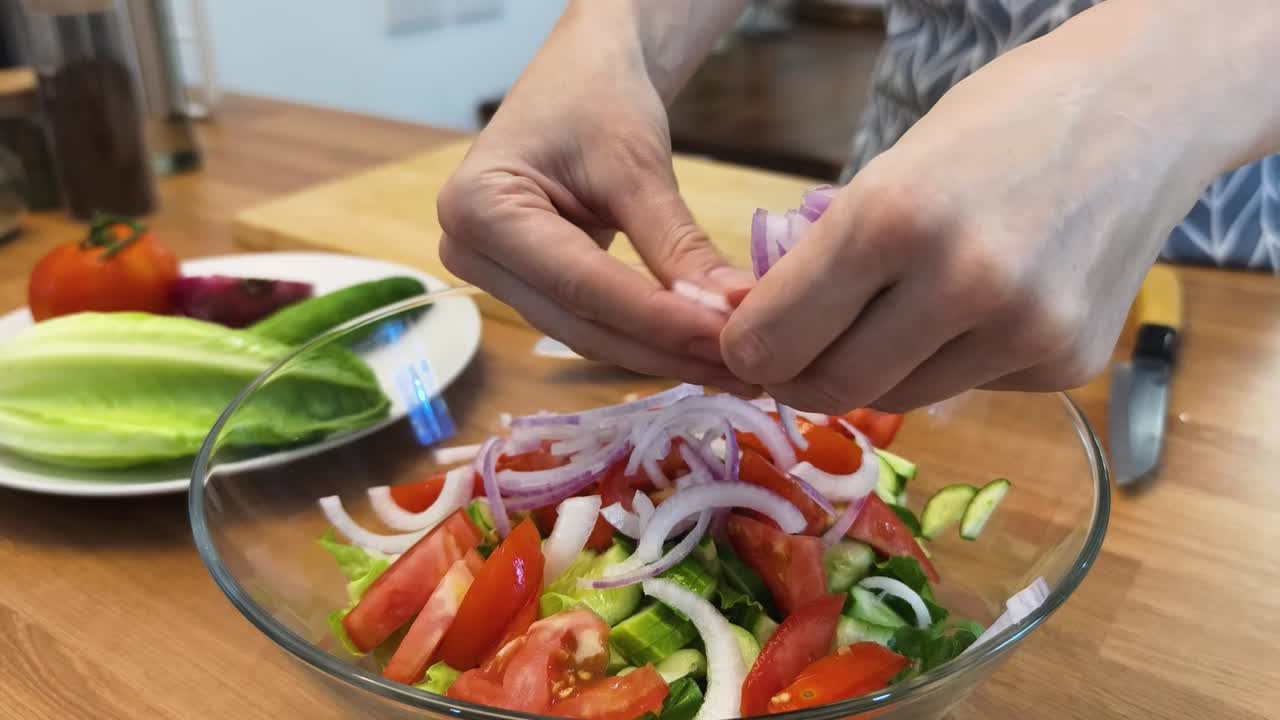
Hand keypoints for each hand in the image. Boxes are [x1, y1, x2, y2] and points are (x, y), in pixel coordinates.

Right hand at [438, 5, 754, 393]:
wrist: (582, 73)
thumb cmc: (598, 97)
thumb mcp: (638, 166)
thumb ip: (678, 244)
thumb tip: (734, 310)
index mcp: (479, 209)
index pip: (582, 285)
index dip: (659, 321)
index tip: (729, 340)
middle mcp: (470, 252)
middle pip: (581, 322)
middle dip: (665, 349)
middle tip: (743, 368)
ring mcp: (493, 276)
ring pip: (588, 334)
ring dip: (661, 354)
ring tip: (732, 367)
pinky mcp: (526, 287)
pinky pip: (590, 323)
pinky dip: (646, 337)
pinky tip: (699, 350)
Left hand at [721, 21, 1225, 412]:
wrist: (1142, 110)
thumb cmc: (998, 124)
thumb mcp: (889, 168)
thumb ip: (827, 256)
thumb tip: (758, 332)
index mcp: (893, 217)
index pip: (776, 334)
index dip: (747, 350)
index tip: (745, 347)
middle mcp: (961, 283)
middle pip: (833, 386)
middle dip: (797, 380)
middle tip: (792, 362)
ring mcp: (1024, 331)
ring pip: (899, 398)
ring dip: (873, 373)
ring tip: (883, 325)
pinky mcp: (1068, 364)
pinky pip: (968, 388)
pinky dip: (948, 363)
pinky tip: (973, 312)